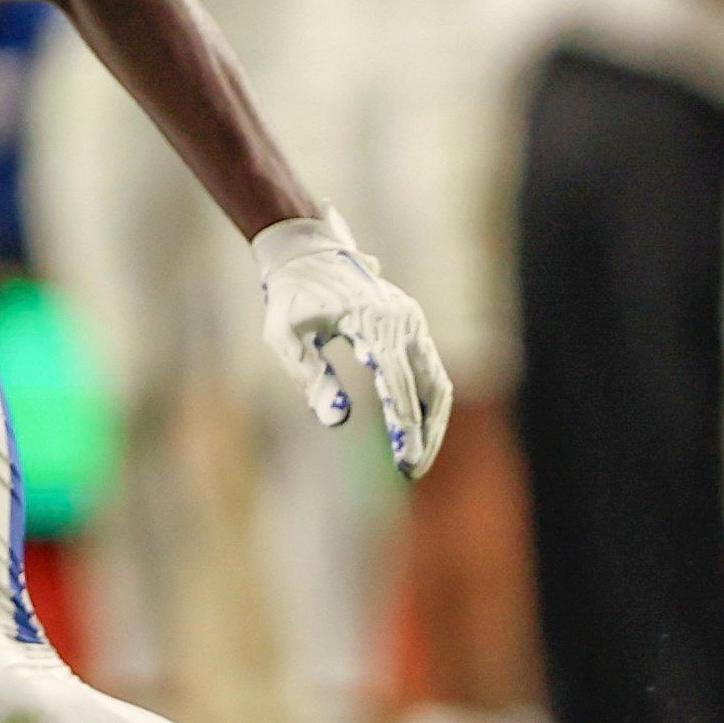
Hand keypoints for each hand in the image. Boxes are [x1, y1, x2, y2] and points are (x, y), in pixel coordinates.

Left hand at [252, 210, 452, 479]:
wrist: (306, 252)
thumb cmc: (290, 296)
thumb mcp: (284, 335)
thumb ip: (309, 376)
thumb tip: (336, 420)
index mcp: (373, 320)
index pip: (399, 381)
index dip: (405, 424)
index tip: (405, 459)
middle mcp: (404, 320)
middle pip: (432, 386)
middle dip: (426, 432)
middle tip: (411, 470)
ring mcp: (413, 322)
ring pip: (438, 381)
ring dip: (432, 422)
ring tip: (416, 459)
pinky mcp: (412, 327)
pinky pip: (429, 371)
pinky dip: (427, 403)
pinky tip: (415, 431)